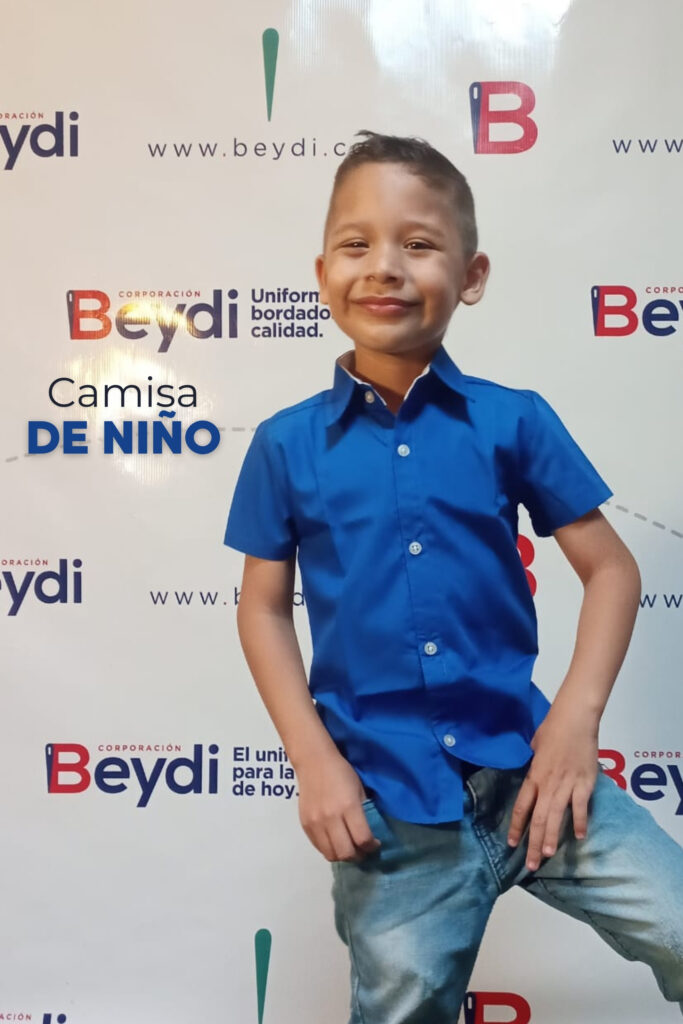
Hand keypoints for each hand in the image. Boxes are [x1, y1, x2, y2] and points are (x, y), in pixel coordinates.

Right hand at [296, 750, 381, 862]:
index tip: (375, 844)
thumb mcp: (359, 789)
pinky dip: (330, 849)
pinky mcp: (305, 825)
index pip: (362, 839)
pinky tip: (336, 841)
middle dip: (359, 856)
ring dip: (343, 856)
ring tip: (349, 848)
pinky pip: (319, 847)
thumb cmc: (341, 772)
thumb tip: (371, 833)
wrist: (313, 762)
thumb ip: (365, 812)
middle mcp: (331, 818)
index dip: (372, 846)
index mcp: (348, 806)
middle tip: (363, 850)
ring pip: (331, 854)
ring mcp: (315, 823)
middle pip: (346, 852)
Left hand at [507, 702, 598, 870]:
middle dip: (533, 843)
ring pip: (556, 816)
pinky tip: (579, 836)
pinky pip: (581, 806)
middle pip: (538, 818)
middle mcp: (548, 784)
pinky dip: (580, 821)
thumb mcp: (534, 746)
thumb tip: (532, 771)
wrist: (575, 719)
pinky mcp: (585, 783)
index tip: (511, 843)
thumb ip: (533, 764)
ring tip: (547, 856)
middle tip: (530, 864)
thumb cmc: (553, 728)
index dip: (516, 826)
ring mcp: (567, 785)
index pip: (521, 807)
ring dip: (552, 837)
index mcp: (533, 776)